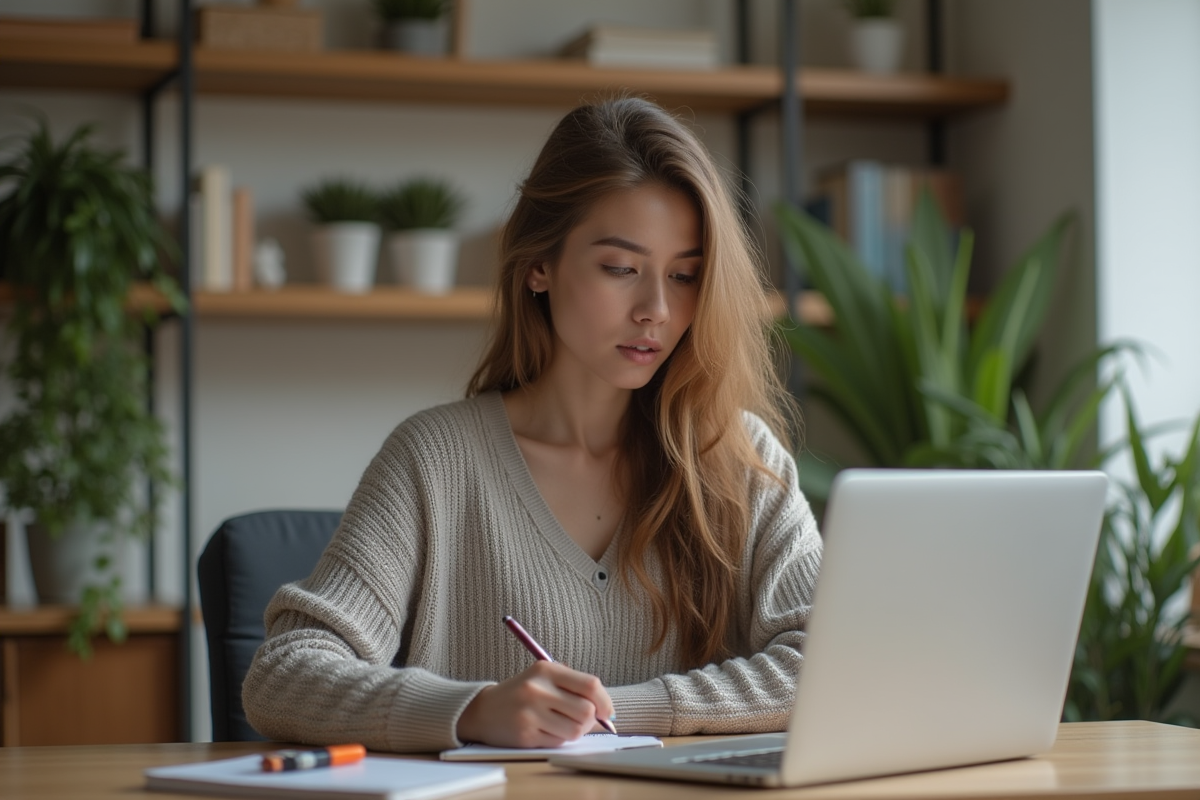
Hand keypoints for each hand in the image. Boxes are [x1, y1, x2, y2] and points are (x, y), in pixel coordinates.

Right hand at [456, 661, 614, 747]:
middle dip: (591, 720)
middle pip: (586, 710)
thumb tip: (606, 710)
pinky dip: (559, 739)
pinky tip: (546, 730)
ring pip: (575, 730)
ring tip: (562, 724)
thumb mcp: (544, 677)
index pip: (590, 685)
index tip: (607, 711)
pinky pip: (558, 742)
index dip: (605, 701)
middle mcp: (538, 690)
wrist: (484, 710)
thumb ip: (574, 686)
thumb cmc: (522, 693)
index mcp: (546, 670)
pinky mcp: (525, 735)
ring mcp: (530, 713)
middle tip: (584, 720)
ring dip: (575, 731)